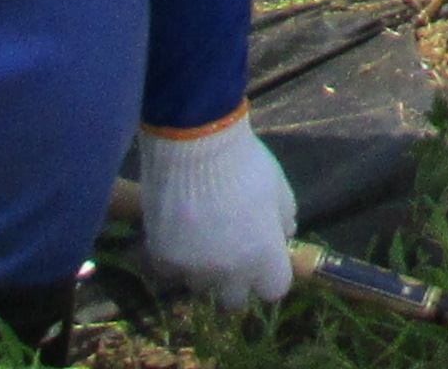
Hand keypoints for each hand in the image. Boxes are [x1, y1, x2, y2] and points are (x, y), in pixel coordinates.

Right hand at [135, 111, 296, 307]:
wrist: (194, 145)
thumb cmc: (244, 163)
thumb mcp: (278, 188)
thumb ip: (284, 219)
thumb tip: (283, 234)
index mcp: (263, 255)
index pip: (275, 289)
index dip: (272, 275)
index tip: (268, 260)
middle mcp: (228, 271)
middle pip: (235, 301)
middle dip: (237, 284)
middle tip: (234, 257)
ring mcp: (193, 268)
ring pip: (201, 286)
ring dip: (206, 270)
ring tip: (204, 238)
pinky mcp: (163, 258)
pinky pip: (173, 271)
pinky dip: (178, 258)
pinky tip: (180, 232)